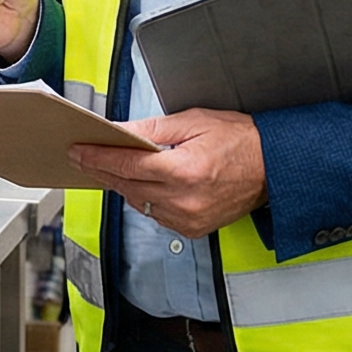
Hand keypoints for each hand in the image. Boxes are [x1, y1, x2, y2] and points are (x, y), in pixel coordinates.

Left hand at [71, 109, 265, 239]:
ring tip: (111, 168)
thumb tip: (119, 133)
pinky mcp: (193, 229)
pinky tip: (143, 184)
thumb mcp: (194, 122)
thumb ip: (151, 131)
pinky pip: (156, 215)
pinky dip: (145, 199)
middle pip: (127, 186)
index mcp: (183, 170)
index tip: (78, 151)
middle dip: (104, 170)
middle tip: (84, 157)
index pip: (126, 165)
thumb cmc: (240, 140)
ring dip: (123, 186)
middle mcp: (184, 200)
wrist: (273, 167)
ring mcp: (188, 218)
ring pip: (138, 203)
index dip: (97, 157)